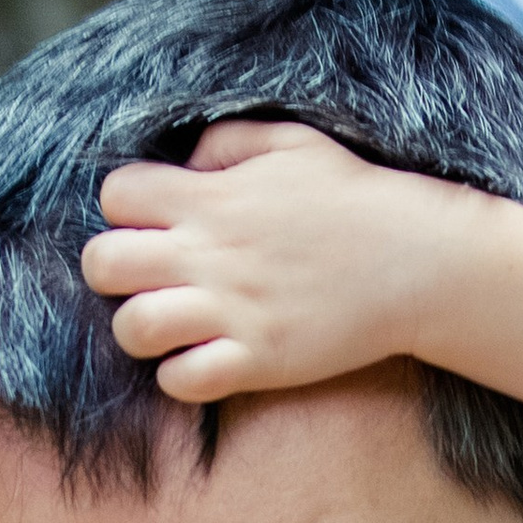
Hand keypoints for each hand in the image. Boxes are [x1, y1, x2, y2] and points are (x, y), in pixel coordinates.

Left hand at [80, 120, 467, 399]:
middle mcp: (212, 253)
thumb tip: (181, 163)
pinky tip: (204, 358)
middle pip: (103, 264)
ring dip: (141, 328)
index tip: (155, 222)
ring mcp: (234, 311)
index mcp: (213, 195)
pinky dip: (180, 374)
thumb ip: (225, 141)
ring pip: (132, 328)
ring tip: (172, 323)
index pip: (117, 194)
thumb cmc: (354, 198)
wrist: (419, 260)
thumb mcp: (291, 141)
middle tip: (150, 277)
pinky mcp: (259, 360)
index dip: (125, 209)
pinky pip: (180, 381)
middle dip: (112, 271)